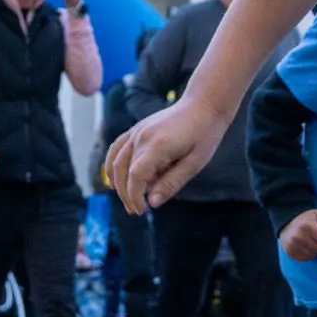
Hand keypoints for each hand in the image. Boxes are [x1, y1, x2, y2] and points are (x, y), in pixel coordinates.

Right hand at [105, 98, 225, 212]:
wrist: (203, 105)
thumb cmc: (204, 134)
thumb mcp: (195, 163)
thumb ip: (172, 182)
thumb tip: (152, 203)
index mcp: (157, 145)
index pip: (136, 176)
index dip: (134, 196)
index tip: (142, 211)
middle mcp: (142, 137)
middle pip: (123, 171)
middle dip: (126, 194)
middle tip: (136, 211)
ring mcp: (137, 131)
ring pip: (116, 161)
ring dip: (118, 182)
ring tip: (128, 200)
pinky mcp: (137, 129)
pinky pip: (117, 147)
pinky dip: (112, 164)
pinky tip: (115, 179)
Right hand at [279, 209, 316, 260]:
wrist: (287, 223)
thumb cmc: (306, 219)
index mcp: (306, 225)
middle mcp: (297, 236)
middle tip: (315, 238)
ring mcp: (292, 245)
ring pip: (313, 255)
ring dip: (314, 250)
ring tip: (310, 243)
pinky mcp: (290, 252)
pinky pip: (305, 258)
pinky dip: (307, 254)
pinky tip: (305, 247)